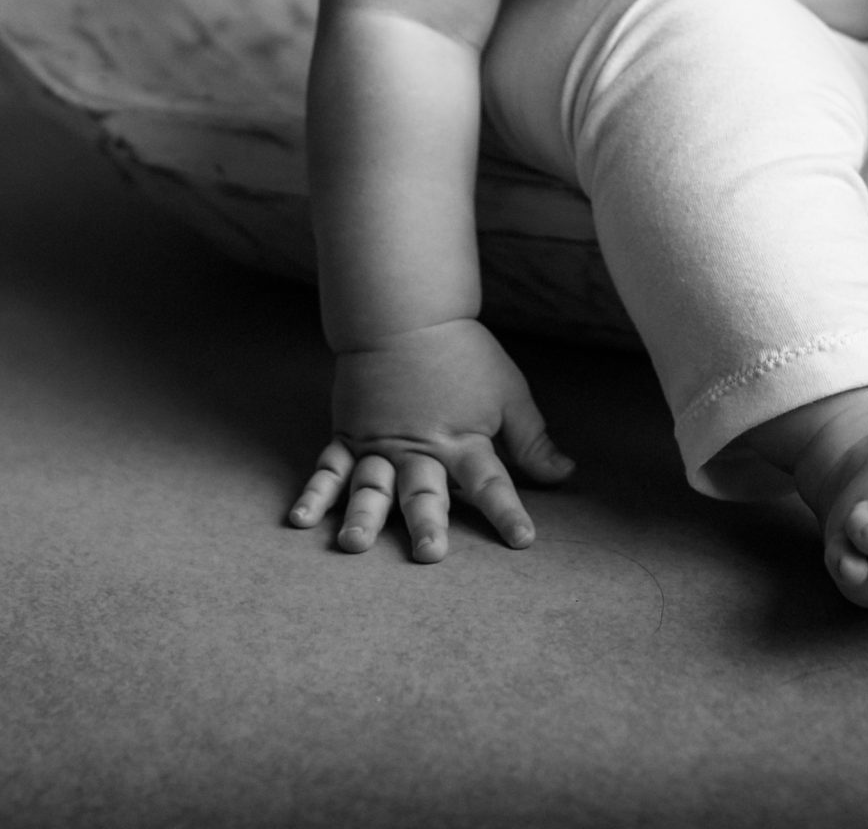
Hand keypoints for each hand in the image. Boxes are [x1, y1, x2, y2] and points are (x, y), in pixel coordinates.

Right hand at [286, 318, 573, 559]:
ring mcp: (380, 444)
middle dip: (428, 522)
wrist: (405, 313)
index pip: (491, 482)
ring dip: (365, 515)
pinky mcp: (349, 436)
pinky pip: (328, 468)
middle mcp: (420, 449)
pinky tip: (301, 521)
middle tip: (429, 552)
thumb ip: (532, 440)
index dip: (507, 511)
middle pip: (425, 490)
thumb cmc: (463, 354)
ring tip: (355, 544)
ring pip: (372, 485)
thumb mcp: (508, 392)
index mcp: (463, 440)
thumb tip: (566, 473)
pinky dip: (314, 494)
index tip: (523, 540)